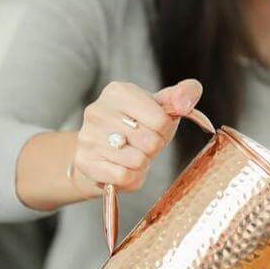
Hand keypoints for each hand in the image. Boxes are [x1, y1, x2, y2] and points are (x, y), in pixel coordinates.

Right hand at [71, 78, 202, 197]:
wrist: (104, 153)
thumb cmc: (138, 127)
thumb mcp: (161, 108)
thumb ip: (182, 96)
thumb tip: (185, 101)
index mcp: (118, 91)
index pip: (161, 120)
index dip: (164, 131)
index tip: (153, 128)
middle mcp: (98, 110)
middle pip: (150, 142)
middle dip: (153, 148)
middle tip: (142, 145)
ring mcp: (88, 136)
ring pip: (137, 160)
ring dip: (142, 164)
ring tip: (131, 154)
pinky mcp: (84, 161)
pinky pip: (123, 176)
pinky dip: (130, 177)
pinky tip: (121, 166)